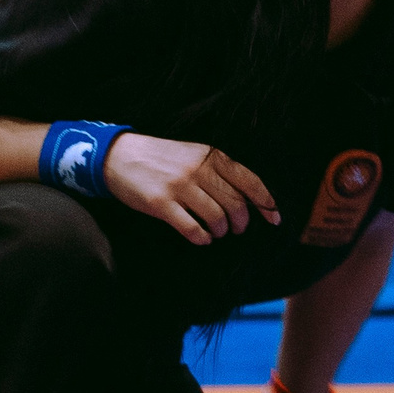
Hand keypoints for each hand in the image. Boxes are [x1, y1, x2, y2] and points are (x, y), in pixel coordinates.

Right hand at [102, 134, 280, 244]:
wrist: (118, 155)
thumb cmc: (161, 158)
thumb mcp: (193, 154)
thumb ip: (217, 170)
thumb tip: (246, 198)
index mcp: (210, 155)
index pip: (249, 180)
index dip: (266, 202)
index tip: (275, 218)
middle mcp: (198, 169)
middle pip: (235, 204)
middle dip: (241, 222)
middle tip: (237, 229)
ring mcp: (179, 186)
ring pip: (216, 218)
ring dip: (221, 231)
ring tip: (217, 233)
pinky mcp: (161, 204)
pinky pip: (192, 229)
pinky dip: (202, 238)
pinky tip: (202, 238)